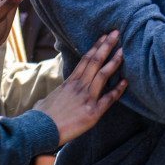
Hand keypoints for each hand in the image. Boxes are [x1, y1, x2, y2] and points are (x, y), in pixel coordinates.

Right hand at [34, 30, 126, 146]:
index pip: (85, 60)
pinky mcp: (93, 112)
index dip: (96, 47)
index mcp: (69, 83)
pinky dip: (118, 90)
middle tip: (116, 33)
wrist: (39, 130)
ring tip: (123, 50)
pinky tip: (126, 82)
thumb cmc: (40, 117)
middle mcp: (79, 87)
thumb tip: (44, 101)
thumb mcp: (46, 100)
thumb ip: (53, 97)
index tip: (104, 37)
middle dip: (107, 46)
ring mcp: (86, 98)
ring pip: (103, 75)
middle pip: (95, 62)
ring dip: (114, 61)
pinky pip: (108, 99)